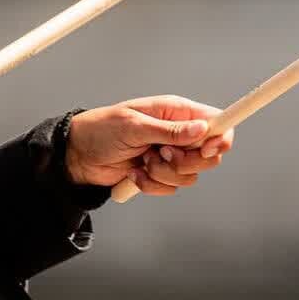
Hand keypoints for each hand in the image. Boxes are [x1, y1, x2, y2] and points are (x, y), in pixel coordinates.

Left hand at [65, 97, 234, 195]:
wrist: (79, 155)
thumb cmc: (101, 129)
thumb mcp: (135, 126)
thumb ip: (170, 131)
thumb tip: (203, 128)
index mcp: (176, 112)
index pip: (217, 122)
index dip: (220, 138)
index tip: (206, 149)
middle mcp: (178, 133)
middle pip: (209, 155)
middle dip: (186, 161)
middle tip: (162, 155)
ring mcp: (169, 155)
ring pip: (189, 175)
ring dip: (163, 174)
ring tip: (142, 162)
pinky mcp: (159, 173)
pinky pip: (171, 187)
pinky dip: (151, 184)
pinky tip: (134, 173)